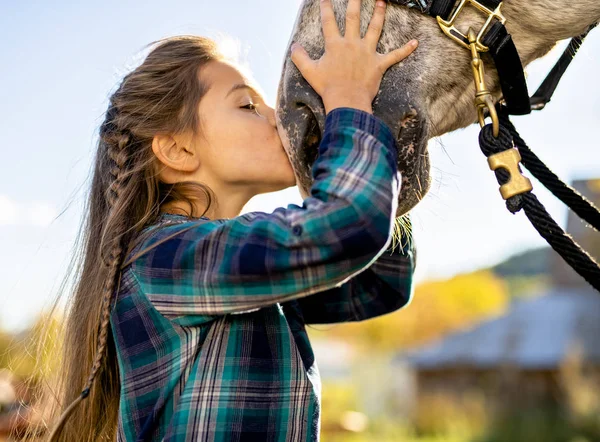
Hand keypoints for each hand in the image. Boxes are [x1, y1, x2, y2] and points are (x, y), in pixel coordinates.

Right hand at [290, 0, 417, 113]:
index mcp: (335, 45)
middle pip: (353, 18)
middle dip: (355, 2)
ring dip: (379, 14)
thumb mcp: (309, 72)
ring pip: (375, 29)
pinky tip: (415, 43)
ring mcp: (367, 53)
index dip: (326, 8)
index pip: (328, 22)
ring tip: (382, 2)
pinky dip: (405, 49)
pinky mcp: (379, 64)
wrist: (346, 100)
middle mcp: (352, 44)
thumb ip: (300, 57)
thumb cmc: (328, 87)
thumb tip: (294, 46)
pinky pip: (395, 56)